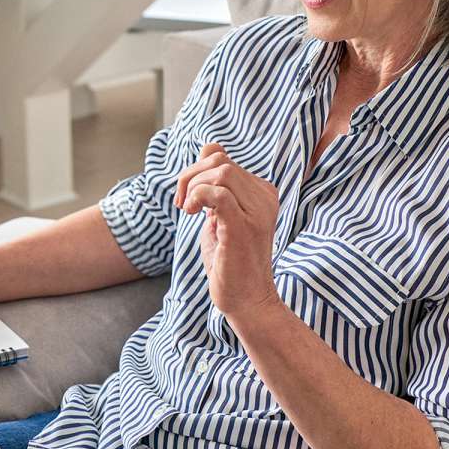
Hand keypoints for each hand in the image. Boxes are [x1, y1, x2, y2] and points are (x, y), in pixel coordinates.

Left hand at [174, 142, 283, 319]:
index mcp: (263, 192)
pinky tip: (191, 213)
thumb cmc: (230, 261)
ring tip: (188, 210)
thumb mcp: (220, 216)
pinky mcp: (244, 226)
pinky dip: (198, 196)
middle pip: (220, 160)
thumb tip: (209, 149)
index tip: (188, 198)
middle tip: (182, 204)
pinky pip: (218, 192)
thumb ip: (216, 186)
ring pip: (220, 171)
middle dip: (190, 176)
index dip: (196, 171)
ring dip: (193, 187)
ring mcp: (257, 211)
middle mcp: (265, 197)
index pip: (224, 159)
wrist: (246, 300)